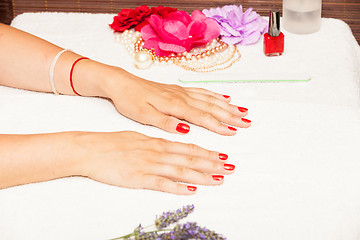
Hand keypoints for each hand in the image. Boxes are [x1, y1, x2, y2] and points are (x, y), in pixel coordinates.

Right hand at [74, 131, 233, 194]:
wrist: (91, 149)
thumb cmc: (112, 142)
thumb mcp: (138, 136)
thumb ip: (156, 142)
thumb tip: (171, 144)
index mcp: (157, 142)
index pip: (188, 148)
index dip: (207, 153)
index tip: (223, 156)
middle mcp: (158, 152)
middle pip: (190, 159)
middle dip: (213, 164)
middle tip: (230, 168)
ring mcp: (149, 166)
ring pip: (181, 171)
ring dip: (202, 175)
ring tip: (219, 179)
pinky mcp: (139, 179)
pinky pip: (162, 184)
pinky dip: (178, 187)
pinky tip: (191, 190)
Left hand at [102, 68, 250, 134]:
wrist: (121, 83)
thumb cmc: (130, 100)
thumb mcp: (143, 115)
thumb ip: (165, 122)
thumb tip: (185, 129)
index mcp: (174, 105)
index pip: (201, 117)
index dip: (219, 125)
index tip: (234, 131)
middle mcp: (181, 97)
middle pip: (211, 107)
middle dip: (230, 115)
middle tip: (247, 122)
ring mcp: (181, 91)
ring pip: (209, 98)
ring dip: (227, 106)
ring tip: (242, 111)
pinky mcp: (178, 89)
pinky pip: (201, 91)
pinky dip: (215, 95)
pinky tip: (224, 97)